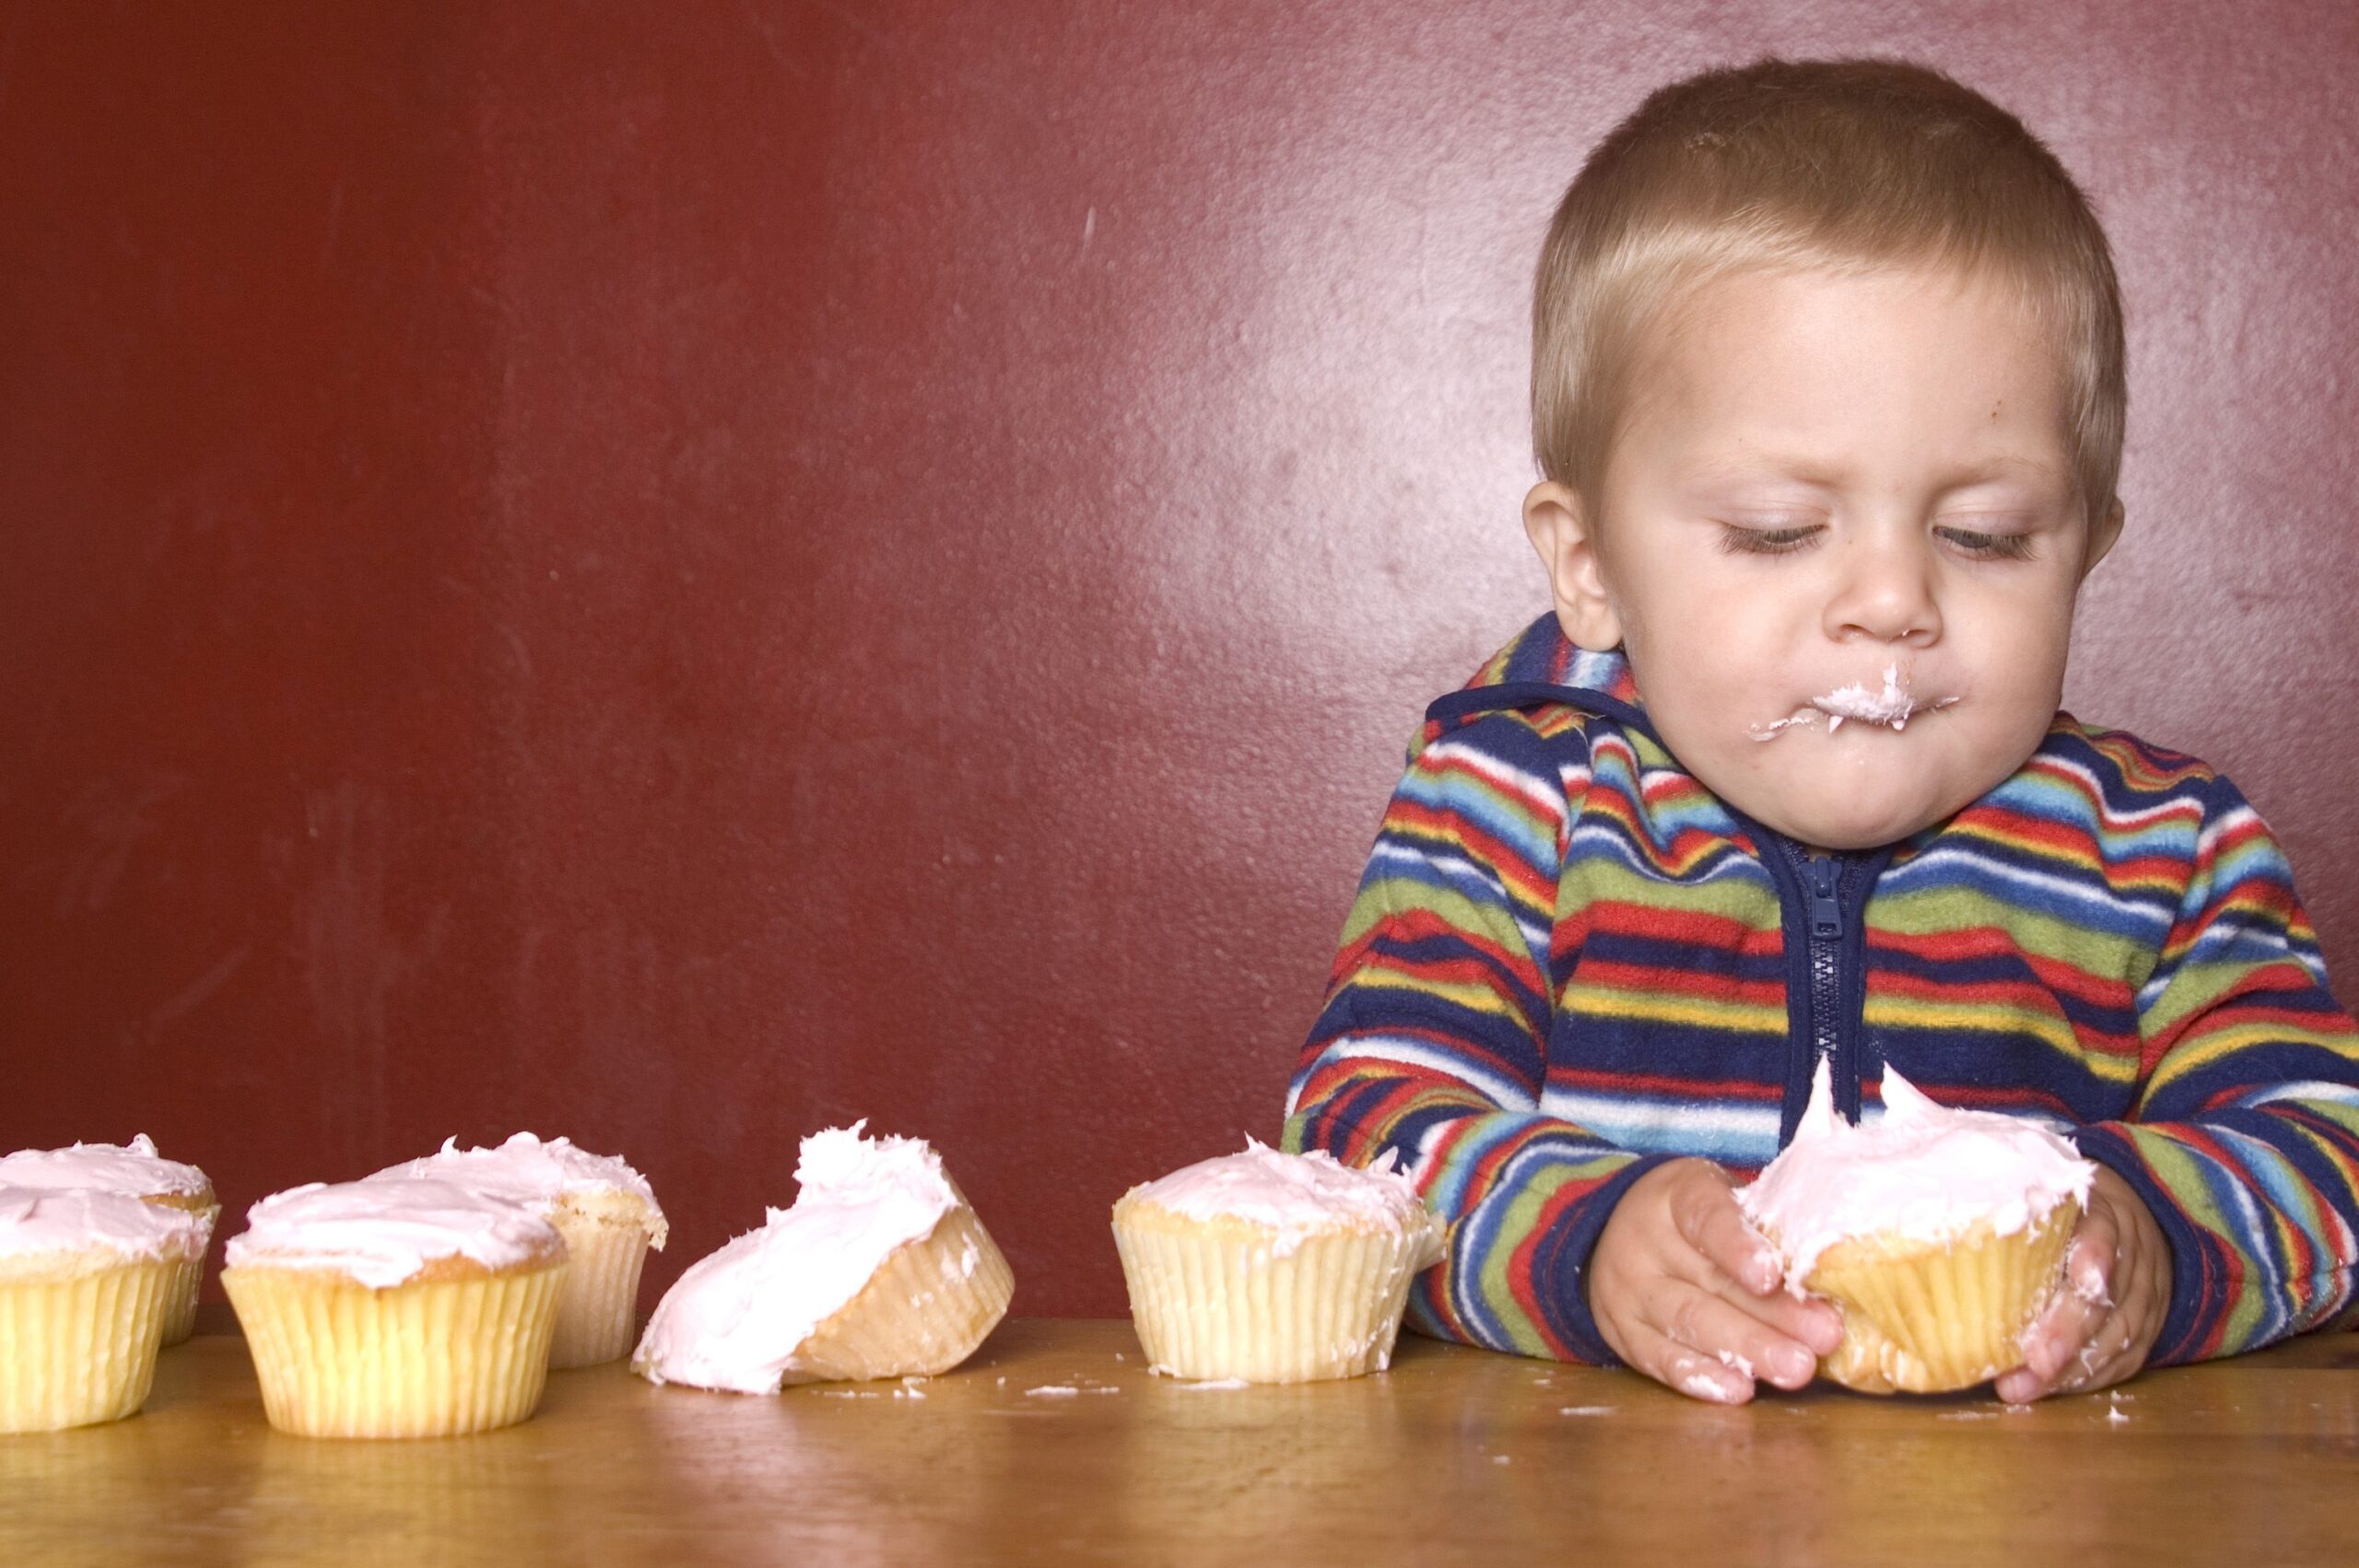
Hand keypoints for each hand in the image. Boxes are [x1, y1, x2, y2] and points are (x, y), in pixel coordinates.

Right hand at [1589, 1158, 1843, 1403]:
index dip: (1738, 1246)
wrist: (1623, 1233)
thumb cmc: (1704, 1220)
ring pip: (1687, 1322)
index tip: (1771, 1275)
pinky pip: (1660, 1358)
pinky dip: (1701, 1377)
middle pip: (1709, 1280)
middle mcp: (1643, 1239)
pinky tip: (1739, 1390)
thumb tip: (1836, 1272)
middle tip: (1823, 1336)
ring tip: (1796, 1369)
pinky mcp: (1622, 1332)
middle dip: (1772, 1314)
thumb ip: (1769, 1229)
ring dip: (1746, 1350)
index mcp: (1676, 1194)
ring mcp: (1626, 1289)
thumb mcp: (1729, 1202)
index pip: (1706, 1216)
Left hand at [1993, 1166, 2170, 1403]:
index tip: (2077, 1283)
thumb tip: (1923, 1191)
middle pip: (2108, 1299)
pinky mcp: (2145, 1330)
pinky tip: (2049, 1389)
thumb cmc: (2060, 1208)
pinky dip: (2087, 1379)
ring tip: (2024, 1388)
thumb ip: (2000, 1195)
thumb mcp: (2042, 1189)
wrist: (2127, 1224)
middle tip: (2033, 1362)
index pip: (2102, 1235)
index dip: (2092, 1260)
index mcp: (2104, 1211)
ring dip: (2071, 1368)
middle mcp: (2133, 1255)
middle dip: (2070, 1332)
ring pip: (2118, 1337)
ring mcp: (2145, 1296)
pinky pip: (2123, 1360)